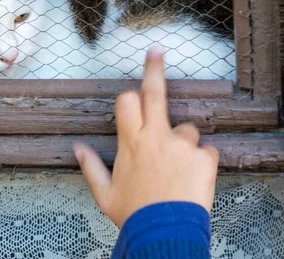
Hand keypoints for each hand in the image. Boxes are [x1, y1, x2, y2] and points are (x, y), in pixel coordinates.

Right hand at [73, 48, 218, 226]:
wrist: (165, 233)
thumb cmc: (134, 213)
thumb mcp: (104, 193)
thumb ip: (90, 166)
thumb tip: (77, 148)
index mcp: (131, 142)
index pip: (128, 102)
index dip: (130, 93)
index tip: (135, 80)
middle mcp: (156, 137)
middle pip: (155, 93)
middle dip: (154, 69)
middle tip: (156, 51)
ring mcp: (181, 145)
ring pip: (187, 128)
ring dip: (183, 140)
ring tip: (177, 167)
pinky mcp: (204, 158)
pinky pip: (206, 151)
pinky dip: (201, 161)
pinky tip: (192, 179)